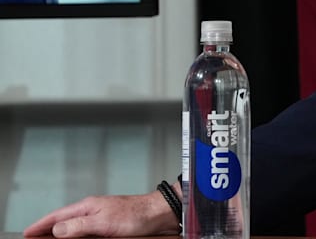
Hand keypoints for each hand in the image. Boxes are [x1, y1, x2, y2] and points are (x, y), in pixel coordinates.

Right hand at [23, 189, 179, 237]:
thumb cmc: (137, 214)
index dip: (41, 225)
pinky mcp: (112, 228)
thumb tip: (56, 230)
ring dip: (66, 236)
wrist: (161, 215)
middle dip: (50, 231)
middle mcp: (94, 212)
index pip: (58, 217)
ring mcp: (103, 220)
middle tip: (36, 238)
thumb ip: (79, 225)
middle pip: (65, 223)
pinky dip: (82, 238)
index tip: (27, 233)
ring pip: (78, 229)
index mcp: (88, 207)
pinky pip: (91, 234)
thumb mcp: (103, 221)